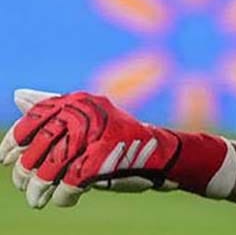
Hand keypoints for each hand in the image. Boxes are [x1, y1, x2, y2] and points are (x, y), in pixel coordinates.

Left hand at [1, 90, 235, 208]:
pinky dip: (63, 196)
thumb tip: (17, 95)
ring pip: (51, 167)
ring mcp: (96, 137)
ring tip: (38, 200)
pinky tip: (65, 200)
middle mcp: (87, 115)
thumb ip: (54, 109)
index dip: (13, 140)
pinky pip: (70, 183)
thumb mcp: (86, 120)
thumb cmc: (118, 139)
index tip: (4, 158)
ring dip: (40, 189)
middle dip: (24, 171)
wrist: (161, 153)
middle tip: (22, 186)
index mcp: (80, 103)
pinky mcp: (103, 160)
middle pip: (39, 145)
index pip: (35, 118)